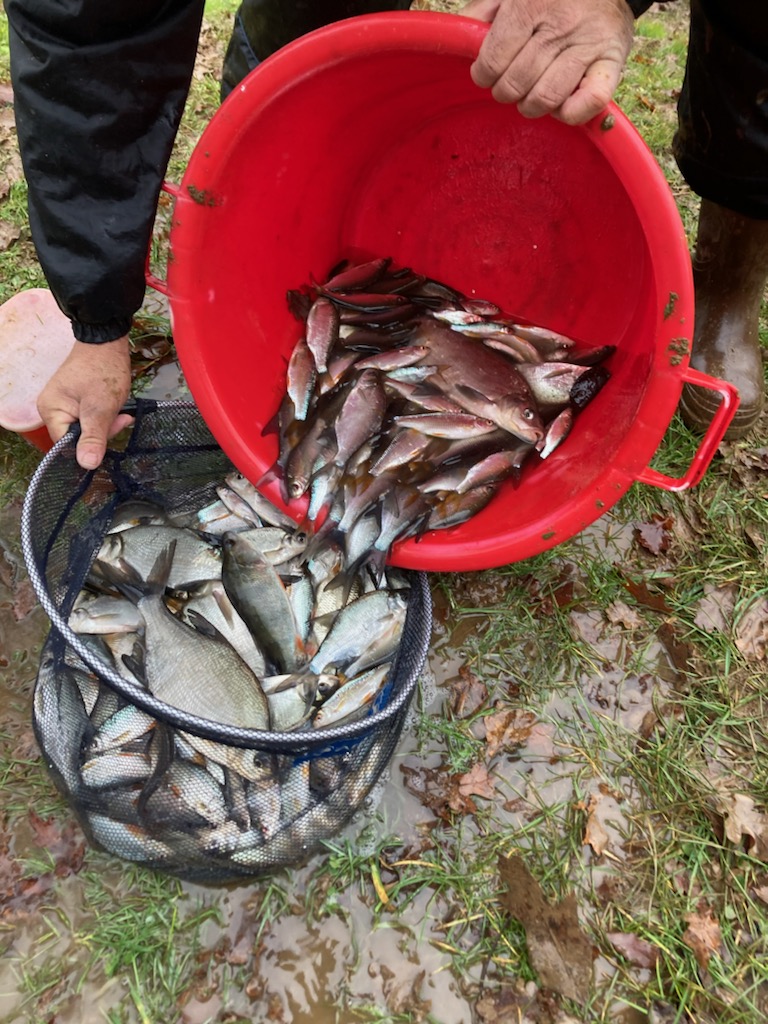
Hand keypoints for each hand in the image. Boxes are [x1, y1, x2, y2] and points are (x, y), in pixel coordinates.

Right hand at [37, 336, 133, 469]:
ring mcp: (63, 405)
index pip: (66, 446)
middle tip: (121, 419)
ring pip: (86, 430)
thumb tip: (87, 465)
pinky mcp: (75, 402)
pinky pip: (89, 419)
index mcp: (50, 412)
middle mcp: (51, 410)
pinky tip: (116, 410)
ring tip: (121, 412)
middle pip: (77, 439)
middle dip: (102, 433)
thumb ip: (93, 437)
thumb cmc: (102, 371)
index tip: (110, 431)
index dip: (89, 446)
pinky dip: (104, 418)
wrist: (107, 342)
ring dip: (106, 425)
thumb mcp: (100, 408)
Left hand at [462, 0, 634, 124]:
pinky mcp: (611, 63)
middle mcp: (560, 26)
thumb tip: (458, 36)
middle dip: (505, 91)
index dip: (483, 74)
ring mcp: (587, 46)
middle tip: (509, 84)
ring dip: (531, 106)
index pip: (494, 59)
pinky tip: (561, 104)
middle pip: (516, 83)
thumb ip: (483, 12)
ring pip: (546, 97)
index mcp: (531, 5)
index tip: (486, 73)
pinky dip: (569, 113)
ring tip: (531, 94)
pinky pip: (587, 103)